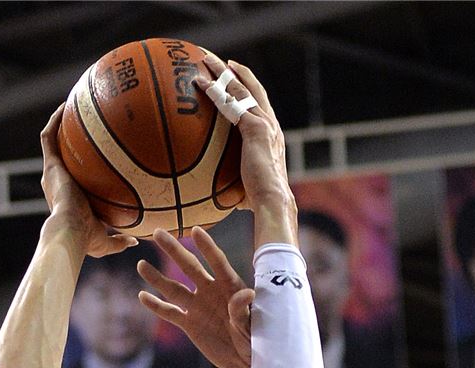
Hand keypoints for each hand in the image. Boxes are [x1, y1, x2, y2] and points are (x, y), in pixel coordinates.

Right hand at [39, 107, 132, 258]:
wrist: (70, 233)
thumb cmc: (86, 241)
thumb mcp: (106, 241)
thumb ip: (119, 240)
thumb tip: (135, 242)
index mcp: (68, 198)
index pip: (74, 177)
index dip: (82, 166)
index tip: (96, 156)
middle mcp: (57, 182)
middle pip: (63, 155)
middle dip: (71, 139)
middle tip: (85, 124)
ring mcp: (52, 172)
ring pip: (53, 141)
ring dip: (60, 123)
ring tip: (72, 105)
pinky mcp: (50, 165)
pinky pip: (49, 137)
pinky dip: (55, 121)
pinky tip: (66, 106)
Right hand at [138, 228, 252, 367]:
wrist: (245, 361)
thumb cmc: (256, 339)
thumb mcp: (251, 325)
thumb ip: (244, 310)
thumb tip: (247, 293)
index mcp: (230, 286)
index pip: (217, 262)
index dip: (207, 247)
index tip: (195, 230)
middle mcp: (210, 291)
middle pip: (189, 267)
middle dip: (174, 250)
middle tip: (158, 232)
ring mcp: (198, 307)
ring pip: (173, 289)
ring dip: (157, 278)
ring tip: (141, 264)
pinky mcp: (189, 324)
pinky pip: (170, 313)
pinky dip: (156, 306)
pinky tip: (142, 296)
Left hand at [194, 54, 295, 246]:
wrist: (273, 201)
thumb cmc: (259, 202)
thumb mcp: (246, 187)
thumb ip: (236, 184)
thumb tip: (222, 197)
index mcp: (271, 136)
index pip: (259, 106)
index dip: (248, 90)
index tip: (234, 79)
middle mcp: (271, 125)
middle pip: (253, 89)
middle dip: (238, 72)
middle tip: (223, 62)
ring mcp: (265, 123)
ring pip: (242, 89)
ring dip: (223, 72)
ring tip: (207, 59)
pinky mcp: (256, 127)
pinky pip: (232, 103)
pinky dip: (216, 91)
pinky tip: (201, 83)